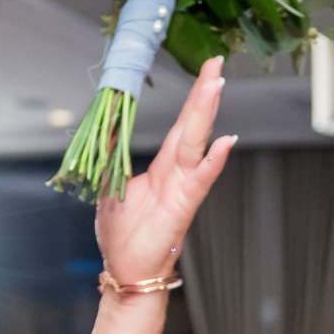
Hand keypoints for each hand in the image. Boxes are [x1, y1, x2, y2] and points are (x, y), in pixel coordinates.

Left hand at [94, 56, 236, 283]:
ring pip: (198, 144)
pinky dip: (213, 162)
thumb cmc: (122, 235)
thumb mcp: (109, 185)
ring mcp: (184, 189)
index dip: (193, 98)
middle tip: (217, 64)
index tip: (205, 70)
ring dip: (208, 115)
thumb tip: (109, 126)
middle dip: (205, 94)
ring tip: (217, 86)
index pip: (182, 124)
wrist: (126, 269)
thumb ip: (113, 156)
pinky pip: (201, 180)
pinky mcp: (183, 207)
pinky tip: (225, 142)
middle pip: (194, 126)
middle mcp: (178, 174)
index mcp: (163, 168)